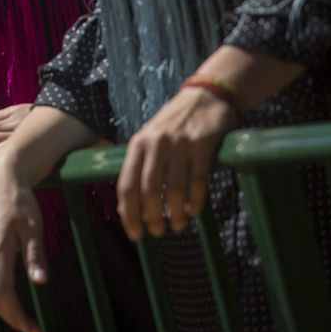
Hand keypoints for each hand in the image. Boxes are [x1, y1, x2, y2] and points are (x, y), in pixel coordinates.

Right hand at [0, 155, 45, 331]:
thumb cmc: (18, 199)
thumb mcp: (33, 226)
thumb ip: (35, 255)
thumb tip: (41, 283)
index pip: (3, 295)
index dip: (17, 317)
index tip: (34, 331)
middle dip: (12, 318)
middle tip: (33, 331)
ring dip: (6, 308)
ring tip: (25, 320)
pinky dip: (1, 294)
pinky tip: (14, 297)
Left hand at [117, 86, 235, 240]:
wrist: (204, 97)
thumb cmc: (173, 125)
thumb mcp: (149, 141)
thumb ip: (139, 168)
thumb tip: (127, 207)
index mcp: (137, 144)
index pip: (126, 185)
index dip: (128, 213)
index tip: (134, 234)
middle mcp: (155, 144)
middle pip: (147, 190)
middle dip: (151, 217)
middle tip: (157, 232)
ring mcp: (178, 144)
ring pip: (172, 189)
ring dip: (175, 213)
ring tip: (178, 226)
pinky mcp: (202, 144)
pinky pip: (197, 180)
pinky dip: (195, 200)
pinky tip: (193, 211)